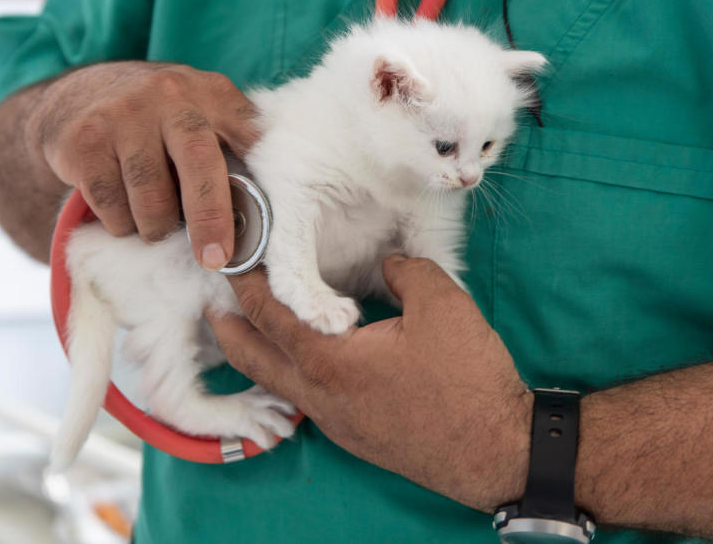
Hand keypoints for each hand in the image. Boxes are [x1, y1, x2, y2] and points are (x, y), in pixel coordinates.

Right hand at [26, 61, 257, 267]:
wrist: (77, 94)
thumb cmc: (158, 118)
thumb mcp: (202, 112)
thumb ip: (236, 144)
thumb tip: (270, 210)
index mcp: (210, 92)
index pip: (250, 136)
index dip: (263, 178)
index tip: (268, 224)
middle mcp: (168, 96)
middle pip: (199, 163)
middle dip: (210, 219)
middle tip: (215, 259)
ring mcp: (123, 116)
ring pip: (151, 199)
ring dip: (156, 227)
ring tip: (156, 222)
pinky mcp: (84, 142)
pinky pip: (112, 206)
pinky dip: (121, 223)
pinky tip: (123, 210)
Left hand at [207, 255, 532, 511]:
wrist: (495, 450)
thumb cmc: (466, 378)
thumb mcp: (440, 303)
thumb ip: (405, 271)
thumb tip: (388, 263)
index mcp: (330, 362)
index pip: (270, 318)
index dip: (248, 286)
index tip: (235, 261)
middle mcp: (322, 397)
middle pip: (255, 361)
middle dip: (231, 330)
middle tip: (216, 304)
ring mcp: (338, 424)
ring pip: (281, 385)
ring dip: (262, 355)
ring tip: (253, 329)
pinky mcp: (357, 437)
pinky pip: (309, 401)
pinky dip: (293, 374)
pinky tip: (311, 359)